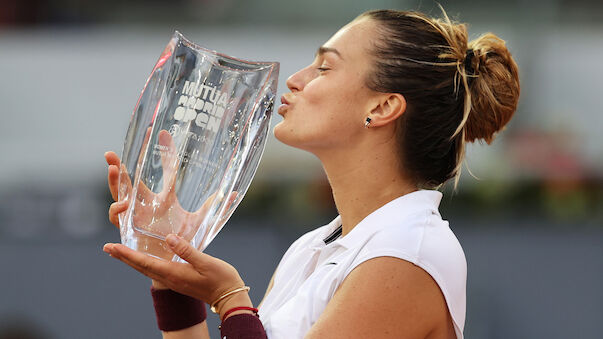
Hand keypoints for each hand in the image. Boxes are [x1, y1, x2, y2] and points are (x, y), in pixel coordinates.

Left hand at [103, 234, 252, 316]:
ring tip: (119, 252)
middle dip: (123, 257)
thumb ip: (187, 250)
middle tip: (107, 248)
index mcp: (174, 274)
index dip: (127, 254)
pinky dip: (144, 262)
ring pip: (146, 269)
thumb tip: (169, 238)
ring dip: (131, 260)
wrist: (229, 297)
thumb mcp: (206, 262)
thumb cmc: (221, 279)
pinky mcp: (179, 279)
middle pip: (141, 266)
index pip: (145, 262)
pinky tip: (143, 258)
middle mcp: (170, 278)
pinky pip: (155, 270)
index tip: (112, 247)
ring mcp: (174, 280)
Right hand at [104, 130, 236, 259]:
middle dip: (118, 167)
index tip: (163, 133)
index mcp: (164, 199)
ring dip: (116, 184)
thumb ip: (213, 207)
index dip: (165, 153)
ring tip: (116, 170)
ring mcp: (136, 216)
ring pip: (120, 196)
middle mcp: (147, 205)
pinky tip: (122, 205)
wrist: (177, 265)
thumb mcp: (201, 222)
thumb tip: (233, 194)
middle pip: (129, 181)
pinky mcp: (130, 230)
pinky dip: (117, 211)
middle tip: (111, 153)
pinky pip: (118, 219)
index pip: (165, 171)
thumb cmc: (185, 242)